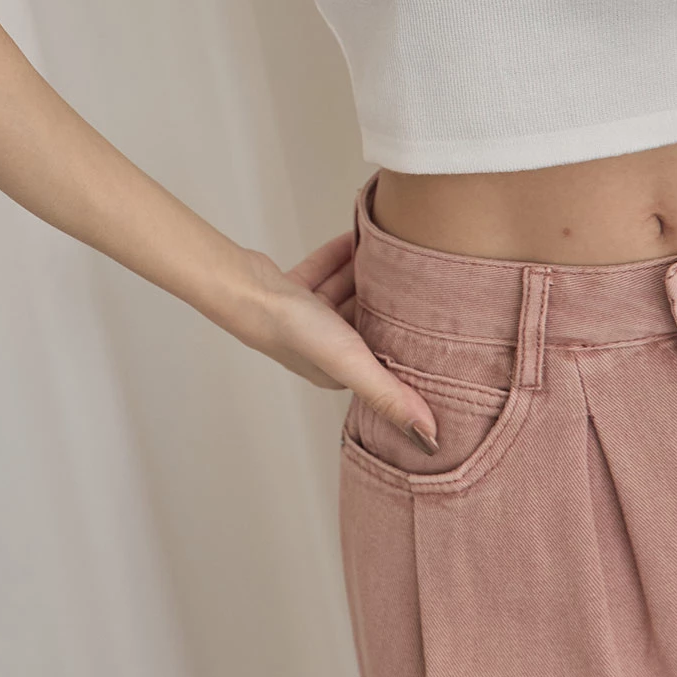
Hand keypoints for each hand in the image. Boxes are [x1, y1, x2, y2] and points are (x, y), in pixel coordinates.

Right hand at [231, 234, 439, 454]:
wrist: (247, 290)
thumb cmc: (292, 330)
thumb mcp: (351, 362)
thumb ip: (389, 395)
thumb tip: (429, 438)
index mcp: (338, 370)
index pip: (378, 358)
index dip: (402, 343)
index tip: (429, 326)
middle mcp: (322, 346)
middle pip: (364, 323)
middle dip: (386, 305)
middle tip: (417, 282)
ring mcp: (304, 316)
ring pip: (344, 295)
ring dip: (364, 277)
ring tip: (392, 256)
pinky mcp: (291, 289)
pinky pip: (324, 270)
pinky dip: (340, 256)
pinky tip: (356, 238)